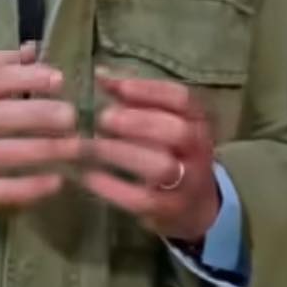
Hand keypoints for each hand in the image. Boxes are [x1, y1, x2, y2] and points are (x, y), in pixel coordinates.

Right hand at [0, 42, 81, 221]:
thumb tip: (33, 49)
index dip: (27, 78)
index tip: (58, 79)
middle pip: (2, 116)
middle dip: (42, 115)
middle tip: (73, 116)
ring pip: (5, 154)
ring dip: (45, 150)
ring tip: (76, 147)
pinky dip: (28, 188)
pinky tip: (54, 183)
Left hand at [79, 68, 220, 244]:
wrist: (196, 206)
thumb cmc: (173, 153)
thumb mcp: (166, 124)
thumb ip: (138, 101)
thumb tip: (101, 76)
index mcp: (198, 120)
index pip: (181, 98)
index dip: (148, 89)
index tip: (114, 86)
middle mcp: (199, 148)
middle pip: (176, 130)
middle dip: (138, 121)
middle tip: (103, 118)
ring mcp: (187, 181)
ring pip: (160, 165)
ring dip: (122, 153)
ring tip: (90, 145)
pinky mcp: (168, 209)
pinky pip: (140, 198)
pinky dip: (113, 186)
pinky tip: (88, 176)